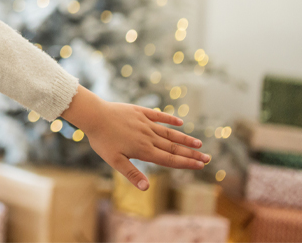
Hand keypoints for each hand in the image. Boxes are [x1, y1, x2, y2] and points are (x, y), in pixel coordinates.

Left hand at [61, 86, 209, 190]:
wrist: (94, 115)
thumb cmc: (102, 140)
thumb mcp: (114, 160)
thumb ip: (131, 173)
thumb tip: (146, 189)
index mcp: (144, 150)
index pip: (170, 159)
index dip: (186, 163)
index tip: (201, 166)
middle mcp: (149, 137)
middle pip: (174, 147)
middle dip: (192, 154)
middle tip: (207, 158)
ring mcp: (145, 123)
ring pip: (169, 133)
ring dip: (185, 138)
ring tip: (199, 143)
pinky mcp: (140, 112)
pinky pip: (158, 116)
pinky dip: (170, 119)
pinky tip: (180, 122)